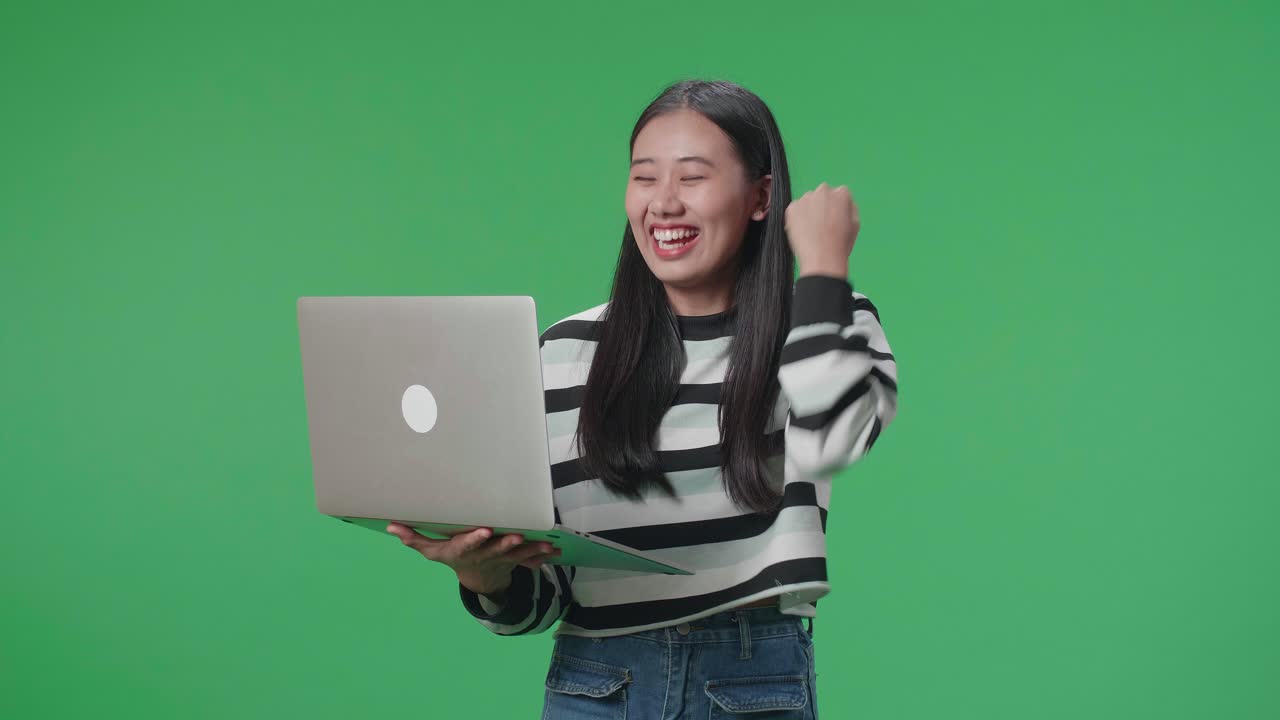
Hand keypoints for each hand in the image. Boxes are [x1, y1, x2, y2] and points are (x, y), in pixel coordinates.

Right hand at [385, 522, 561, 596]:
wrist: (478, 578)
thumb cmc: (453, 556)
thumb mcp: (432, 551)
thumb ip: (413, 538)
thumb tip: (390, 525)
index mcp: (463, 551)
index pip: (467, 545)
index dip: (475, 539)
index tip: (484, 531)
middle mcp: (483, 556)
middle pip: (495, 550)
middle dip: (506, 544)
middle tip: (516, 536)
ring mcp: (501, 559)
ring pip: (517, 556)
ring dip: (531, 550)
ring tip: (545, 544)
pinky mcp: (516, 560)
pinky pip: (531, 559)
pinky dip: (543, 555)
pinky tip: (555, 549)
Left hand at [784, 181, 858, 277]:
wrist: (822, 259)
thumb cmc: (840, 244)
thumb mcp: (855, 224)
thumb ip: (850, 208)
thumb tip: (843, 204)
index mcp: (841, 193)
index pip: (839, 194)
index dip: (837, 208)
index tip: (834, 218)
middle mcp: (823, 191)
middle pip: (822, 194)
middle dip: (822, 205)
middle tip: (822, 224)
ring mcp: (806, 198)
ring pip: (808, 201)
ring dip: (809, 210)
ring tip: (812, 230)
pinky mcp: (792, 208)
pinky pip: (795, 210)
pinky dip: (797, 218)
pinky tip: (803, 231)